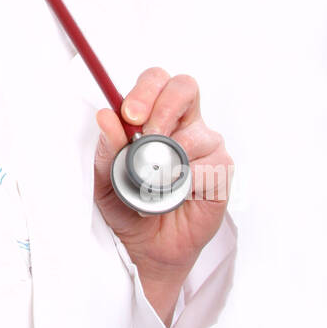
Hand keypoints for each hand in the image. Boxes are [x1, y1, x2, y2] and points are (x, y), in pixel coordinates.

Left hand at [94, 67, 233, 321]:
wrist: (147, 246)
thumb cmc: (127, 204)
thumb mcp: (105, 178)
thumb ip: (107, 148)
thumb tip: (106, 117)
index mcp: (155, 115)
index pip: (158, 81)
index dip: (146, 90)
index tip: (129, 114)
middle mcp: (185, 124)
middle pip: (185, 87)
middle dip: (163, 106)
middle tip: (145, 133)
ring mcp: (206, 146)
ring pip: (197, 132)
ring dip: (170, 156)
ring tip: (154, 181)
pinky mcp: (221, 172)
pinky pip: (209, 166)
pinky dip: (186, 180)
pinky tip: (176, 194)